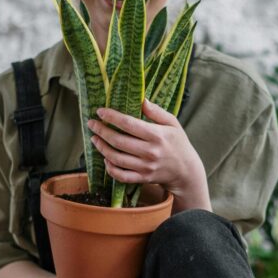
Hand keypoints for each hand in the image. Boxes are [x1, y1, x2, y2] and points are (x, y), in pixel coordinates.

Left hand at [87, 98, 210, 210]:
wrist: (186, 171)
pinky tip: (106, 158)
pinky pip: (121, 175)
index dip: (112, 117)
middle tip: (92, 124)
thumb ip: (157, 112)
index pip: (129, 124)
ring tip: (95, 139)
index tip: (100, 111)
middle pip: (119, 141)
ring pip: (116, 158)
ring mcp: (145, 167)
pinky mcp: (142, 178)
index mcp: (157, 135)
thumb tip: (141, 100)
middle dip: (101, 131)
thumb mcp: (172, 123)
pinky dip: (110, 168)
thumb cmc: (178, 143)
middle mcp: (150, 152)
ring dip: (102, 148)